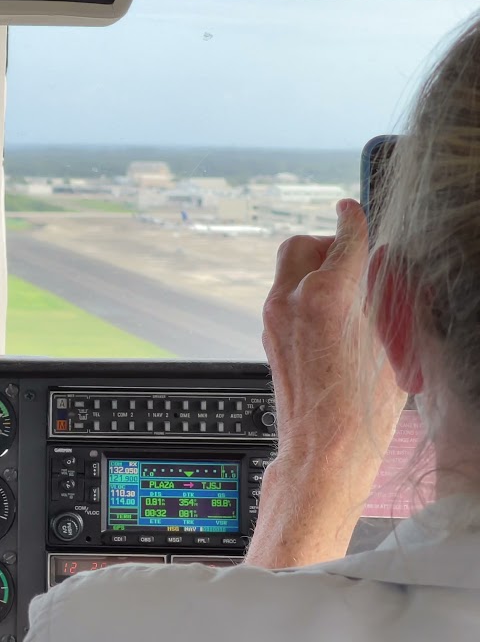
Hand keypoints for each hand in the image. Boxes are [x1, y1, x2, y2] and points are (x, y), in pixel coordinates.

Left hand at [247, 199, 406, 568]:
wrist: (322, 451)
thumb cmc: (362, 409)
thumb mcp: (393, 345)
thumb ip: (388, 296)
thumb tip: (384, 264)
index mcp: (325, 296)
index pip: (342, 240)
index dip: (352, 221)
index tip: (351, 209)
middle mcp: (290, 301)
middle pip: (301, 245)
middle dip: (327, 245)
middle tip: (355, 261)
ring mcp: (273, 320)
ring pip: (288, 270)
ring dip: (316, 270)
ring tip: (350, 297)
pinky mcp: (268, 337)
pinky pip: (284, 298)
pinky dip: (306, 294)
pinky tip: (335, 321)